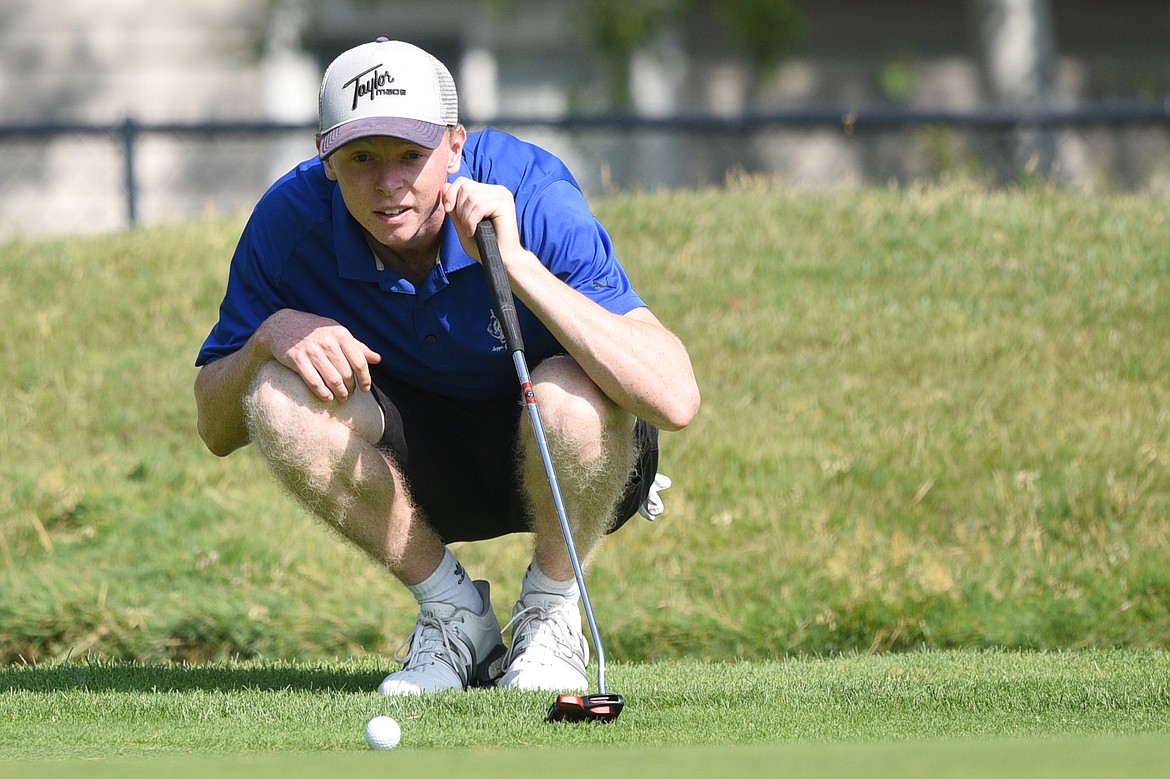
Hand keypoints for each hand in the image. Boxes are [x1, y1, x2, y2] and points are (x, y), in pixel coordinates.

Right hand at [258, 309, 381, 402]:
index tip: (365, 389)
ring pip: (333, 380)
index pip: (360, 362)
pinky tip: (327, 398)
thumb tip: (378, 359)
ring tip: (341, 398)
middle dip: (351, 388)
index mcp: (341, 334)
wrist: (281, 325)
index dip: (365, 378)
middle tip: (350, 394)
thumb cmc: (314, 331)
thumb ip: (357, 346)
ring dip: (339, 393)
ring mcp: (312, 350)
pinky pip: (314, 382)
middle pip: (347, 374)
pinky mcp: (297, 359)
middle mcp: (328, 341)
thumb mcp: (337, 333)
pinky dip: (323, 393)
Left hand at [443, 177, 522, 263]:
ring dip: (465, 218)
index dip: (451, 194)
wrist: (501, 261)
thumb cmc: (482, 245)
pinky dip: (471, 222)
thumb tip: (444, 186)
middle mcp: (497, 190)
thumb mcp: (462, 224)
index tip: (448, 211)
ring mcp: (503, 195)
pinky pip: (479, 206)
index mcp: (488, 192)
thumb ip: (454, 207)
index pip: (463, 181)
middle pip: (465, 187)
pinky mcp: (505, 204)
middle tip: (466, 226)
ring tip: (471, 231)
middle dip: (458, 208)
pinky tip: (475, 232)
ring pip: (470, 197)